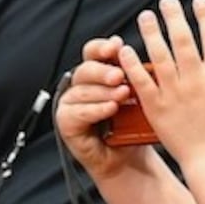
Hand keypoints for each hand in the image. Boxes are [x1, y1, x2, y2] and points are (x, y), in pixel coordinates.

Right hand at [54, 35, 160, 182]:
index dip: (102, 47)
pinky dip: (94, 109)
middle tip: (120, 75)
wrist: (129, 158)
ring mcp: (71, 104)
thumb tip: (136, 56)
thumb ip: (133, 76)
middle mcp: (82, 86)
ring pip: (81, 90)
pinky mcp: (66, 122)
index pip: (93, 53)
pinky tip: (110, 108)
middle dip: (103, 71)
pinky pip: (75, 112)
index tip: (116, 46)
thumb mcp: (138, 97)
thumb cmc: (133, 127)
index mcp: (97, 75)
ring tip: (122, 94)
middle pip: (85, 69)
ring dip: (103, 91)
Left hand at [123, 0, 204, 168]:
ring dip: (151, 32)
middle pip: (183, 40)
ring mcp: (175, 92)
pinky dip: (132, 64)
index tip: (199, 1)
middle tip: (167, 1)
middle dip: (175, 17)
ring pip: (160, 55)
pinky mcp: (157, 107)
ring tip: (145, 16)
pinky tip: (125, 50)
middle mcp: (196, 79)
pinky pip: (142, 81)